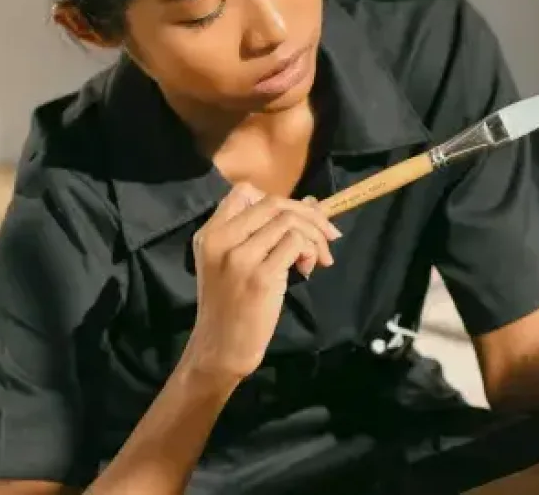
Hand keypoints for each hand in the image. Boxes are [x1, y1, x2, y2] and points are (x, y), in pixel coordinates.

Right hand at [181, 182, 341, 384]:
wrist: (221, 348)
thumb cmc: (232, 306)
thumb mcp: (236, 263)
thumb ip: (264, 232)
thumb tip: (310, 202)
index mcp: (210, 233)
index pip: (245, 191)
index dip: (280, 200)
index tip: (298, 219)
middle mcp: (221, 239)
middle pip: (274, 203)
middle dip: (309, 216)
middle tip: (327, 236)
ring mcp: (239, 257)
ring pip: (289, 221)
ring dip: (314, 237)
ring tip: (315, 260)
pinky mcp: (259, 276)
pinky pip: (296, 243)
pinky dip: (310, 251)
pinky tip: (307, 270)